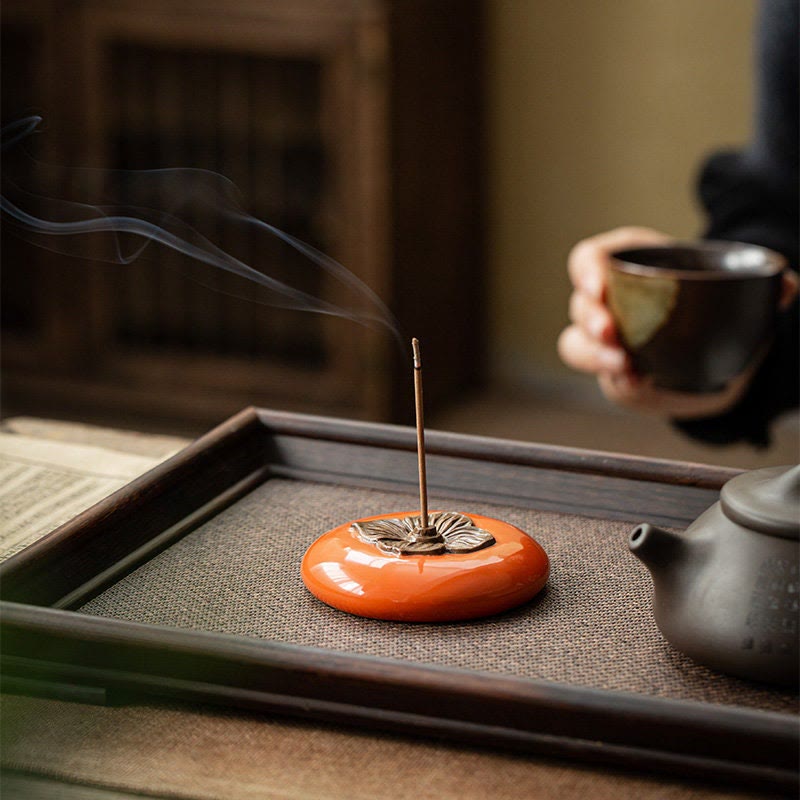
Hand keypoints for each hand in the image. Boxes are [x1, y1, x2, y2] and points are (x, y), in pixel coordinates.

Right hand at [556, 226, 796, 419]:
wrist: (716, 354)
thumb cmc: (712, 308)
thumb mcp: (733, 289)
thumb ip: (761, 285)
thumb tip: (784, 286)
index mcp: (626, 266)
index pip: (588, 260)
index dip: (586, 271)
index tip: (599, 285)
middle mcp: (608, 303)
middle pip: (580, 305)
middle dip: (591, 319)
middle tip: (610, 332)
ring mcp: (606, 342)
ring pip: (577, 345)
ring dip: (594, 355)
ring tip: (621, 366)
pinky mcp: (614, 373)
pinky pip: (603, 376)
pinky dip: (616, 381)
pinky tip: (634, 384)